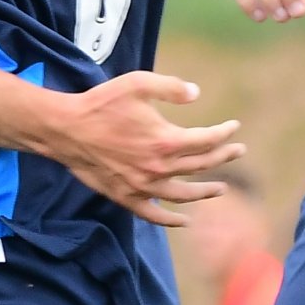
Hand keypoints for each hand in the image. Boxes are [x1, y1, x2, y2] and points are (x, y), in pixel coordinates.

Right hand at [38, 72, 244, 226]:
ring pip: (184, 194)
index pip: (206, 141)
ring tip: (221, 188)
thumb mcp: (137, 83)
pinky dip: (172, 219)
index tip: (234, 127)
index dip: (224, 134)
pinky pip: (154, 215)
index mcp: (165, 140)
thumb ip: (171, 87)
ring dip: (206, 192)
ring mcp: (143, 186)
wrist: (67, 129)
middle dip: (223, 157)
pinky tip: (185, 220)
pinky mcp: (126, 197)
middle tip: (238, 151)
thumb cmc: (102, 103)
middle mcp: (158, 168)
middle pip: (200, 166)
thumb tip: (196, 93)